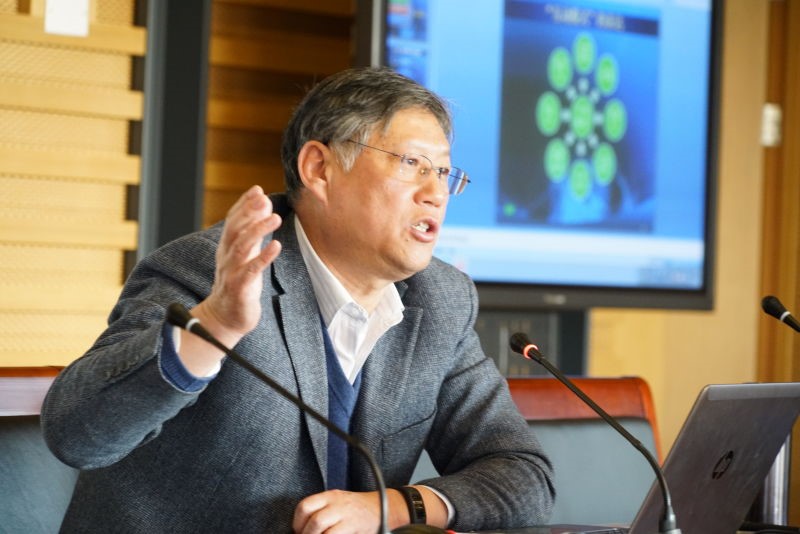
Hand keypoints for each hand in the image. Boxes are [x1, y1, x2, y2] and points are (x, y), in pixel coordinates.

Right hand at [192, 185, 281, 347]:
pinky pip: (251, 271)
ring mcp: (231, 272)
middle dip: (248, 213)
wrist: (224, 318)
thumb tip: (263, 204)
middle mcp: (226, 257)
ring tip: (275, 218)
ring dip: (257, 230)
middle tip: (264, 199)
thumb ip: (252, 231)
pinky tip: (276, 246)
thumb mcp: (245, 254)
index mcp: (227, 247)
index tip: (257, 189)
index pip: (232, 220)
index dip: (244, 204)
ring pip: (242, 247)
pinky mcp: (240, 289)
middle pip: (234, 230)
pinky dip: (263, 257)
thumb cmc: (238, 282)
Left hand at [292, 490, 382, 533]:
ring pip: (320, 525)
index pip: (305, 506)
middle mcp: (337, 503)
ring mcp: (346, 515)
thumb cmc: (357, 508)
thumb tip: (302, 526)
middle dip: (305, 533)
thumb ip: (322, 509)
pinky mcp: (354, 526)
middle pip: (312, 518)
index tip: (298, 531)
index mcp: (330, 496)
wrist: (384, 506)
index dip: (297, 522)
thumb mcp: (338, 502)